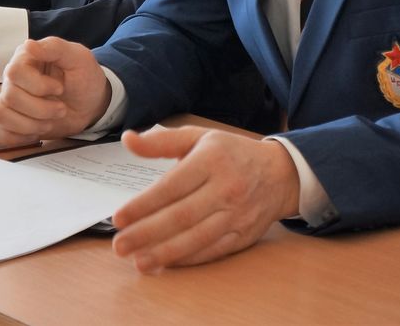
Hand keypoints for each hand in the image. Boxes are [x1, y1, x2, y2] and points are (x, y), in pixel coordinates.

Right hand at [0, 38, 108, 143]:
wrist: (90, 104)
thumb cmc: (84, 78)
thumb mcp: (79, 58)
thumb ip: (55, 47)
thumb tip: (28, 45)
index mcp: (26, 59)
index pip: (15, 72)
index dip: (37, 85)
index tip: (60, 88)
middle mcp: (13, 79)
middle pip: (10, 96)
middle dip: (40, 109)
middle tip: (61, 109)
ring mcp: (9, 100)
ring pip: (0, 114)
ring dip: (29, 124)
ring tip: (49, 122)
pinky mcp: (11, 121)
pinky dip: (16, 136)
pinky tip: (35, 133)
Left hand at [110, 127, 299, 272]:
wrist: (281, 173)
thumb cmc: (231, 153)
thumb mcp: (200, 137)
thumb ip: (161, 141)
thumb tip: (128, 139)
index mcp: (212, 159)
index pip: (172, 186)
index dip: (144, 204)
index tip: (118, 218)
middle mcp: (226, 187)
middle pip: (181, 216)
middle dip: (147, 233)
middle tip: (119, 246)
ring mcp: (237, 214)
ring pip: (196, 238)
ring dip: (165, 252)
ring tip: (138, 261)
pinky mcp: (243, 235)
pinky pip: (212, 251)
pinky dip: (187, 259)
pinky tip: (165, 263)